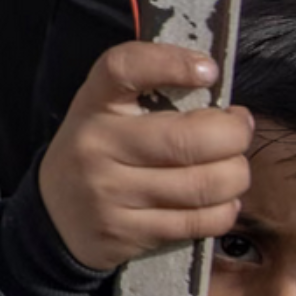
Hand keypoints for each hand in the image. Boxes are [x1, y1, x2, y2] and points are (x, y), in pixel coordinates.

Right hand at [37, 42, 252, 271]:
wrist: (55, 216)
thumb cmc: (98, 151)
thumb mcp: (106, 112)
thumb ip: (152, 95)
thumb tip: (222, 97)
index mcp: (94, 103)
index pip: (125, 68)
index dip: (171, 62)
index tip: (209, 71)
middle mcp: (97, 146)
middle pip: (186, 140)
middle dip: (234, 134)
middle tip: (240, 129)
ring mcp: (109, 194)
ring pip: (202, 185)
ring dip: (236, 175)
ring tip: (233, 167)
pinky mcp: (126, 233)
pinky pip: (197, 222)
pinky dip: (225, 210)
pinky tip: (221, 201)